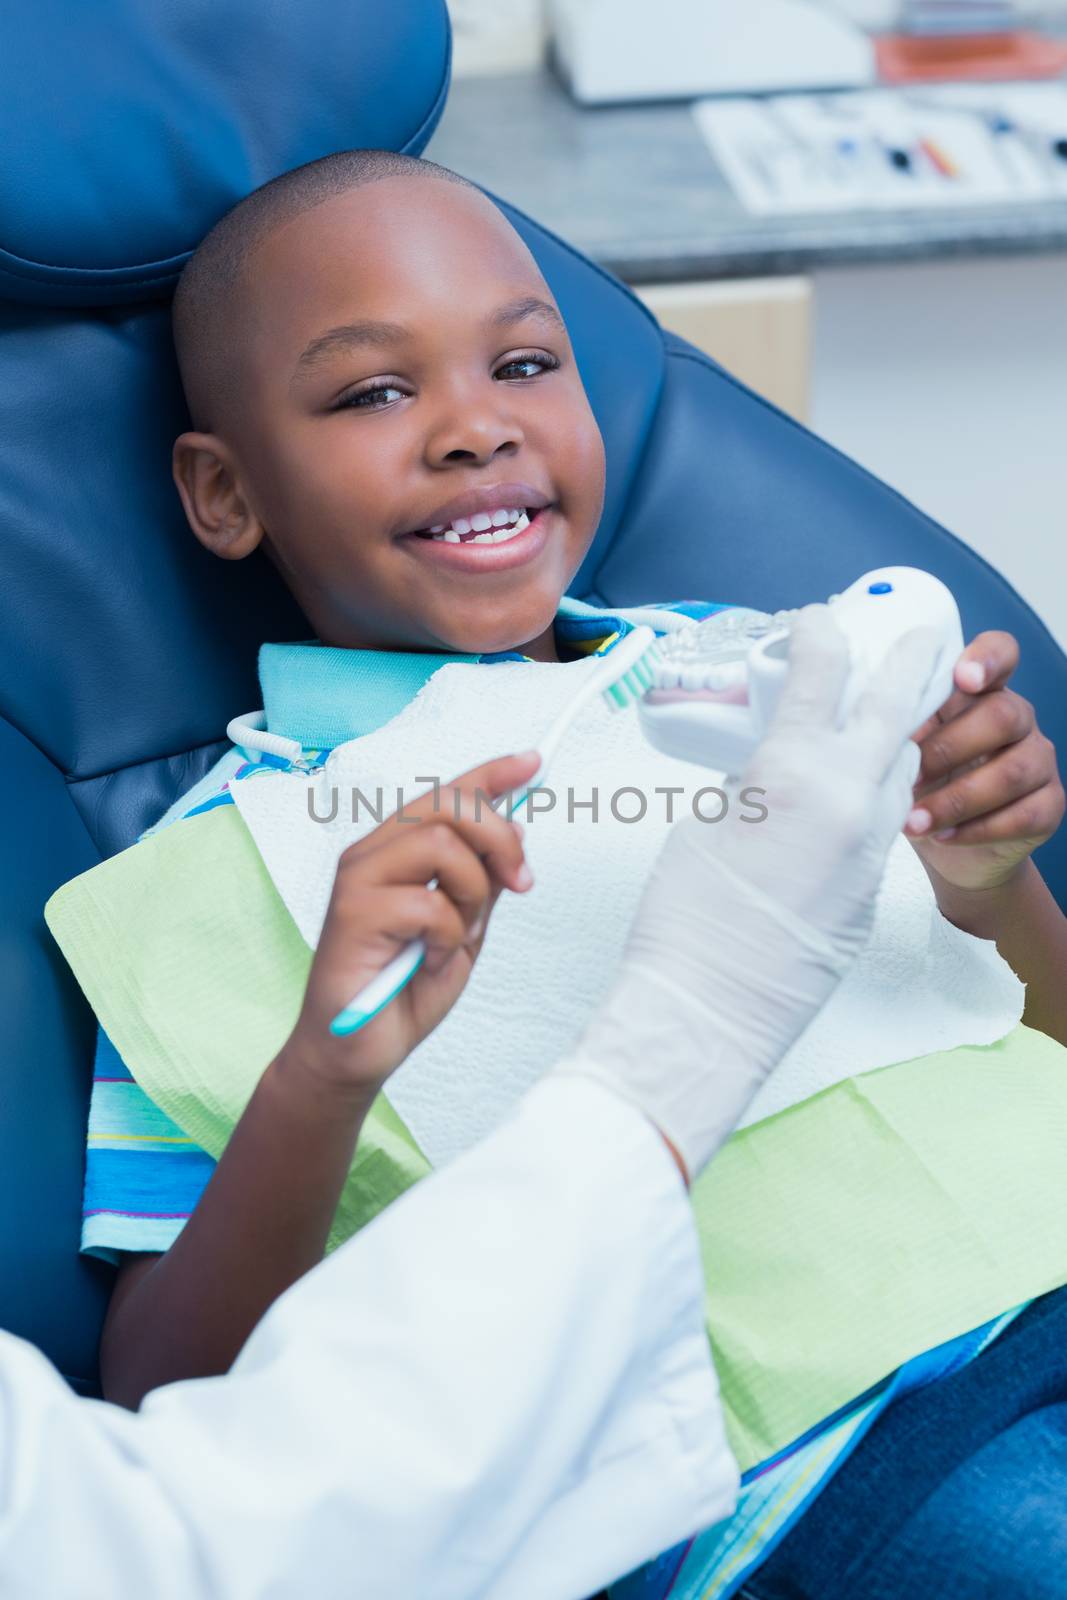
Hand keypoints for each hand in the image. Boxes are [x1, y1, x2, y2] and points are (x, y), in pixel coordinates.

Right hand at [281, 751, 537, 1101]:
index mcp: (397, 851)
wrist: (357, 1051)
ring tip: (457, 936)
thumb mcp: (463, 929)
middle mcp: (372, 854)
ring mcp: (357, 881)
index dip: (493, 774)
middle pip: (448, 804)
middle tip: (522, 881)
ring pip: (441, 844)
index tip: (534, 763)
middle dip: (499, 838)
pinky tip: (429, 961)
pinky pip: (428, 903)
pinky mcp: (352, 914)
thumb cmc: (402, 989)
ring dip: (472, 895)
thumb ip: (483, 882)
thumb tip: (516, 832)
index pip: (447, 794)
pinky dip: (447, 937)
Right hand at [554, 607, 940, 1180]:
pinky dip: (872, 801)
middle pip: (896, 707)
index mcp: (796, 769)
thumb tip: (773, 770)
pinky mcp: (874, 891)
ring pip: (901, 771)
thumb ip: (752, 782)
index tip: (814, 623)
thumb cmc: (685, 917)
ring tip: (875, 724)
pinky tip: (843, 805)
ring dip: (891, 740)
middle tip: (921, 635)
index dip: (821, 634)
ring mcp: (872, 848)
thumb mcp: (707, 821)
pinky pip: (885, 827)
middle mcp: (850, 799)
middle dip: (909, 662)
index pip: (824, 672)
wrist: (706, 1007)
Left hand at [904, 631, 1063, 894]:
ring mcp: (1038, 761)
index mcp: (979, 692)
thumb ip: (899, 725)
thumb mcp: (903, 749)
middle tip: (908, 778)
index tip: (963, 678)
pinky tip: (943, 836)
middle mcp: (1017, 718)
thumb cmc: (919, 785)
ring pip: (1012, 772)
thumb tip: (868, 720)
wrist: (949, 848)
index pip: (1001, 653)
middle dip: (947, 749)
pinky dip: (977, 829)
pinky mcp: (1048, 806)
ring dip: (956, 800)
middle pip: (1002, 715)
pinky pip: (1024, 815)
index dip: (988, 658)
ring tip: (913, 821)